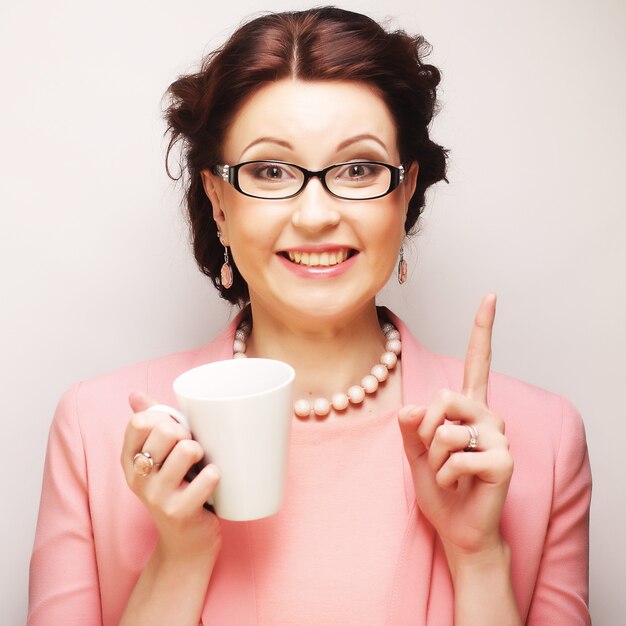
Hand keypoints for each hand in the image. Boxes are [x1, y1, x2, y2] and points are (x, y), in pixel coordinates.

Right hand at [121, 392, 221, 563]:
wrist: (186, 543)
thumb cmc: (178, 489)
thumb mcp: (159, 457)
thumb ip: (150, 424)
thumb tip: (135, 394)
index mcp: (130, 460)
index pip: (139, 421)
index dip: (163, 417)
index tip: (175, 430)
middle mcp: (138, 478)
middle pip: (165, 431)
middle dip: (187, 432)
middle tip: (192, 450)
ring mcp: (157, 497)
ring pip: (186, 450)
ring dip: (201, 451)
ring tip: (201, 464)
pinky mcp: (179, 512)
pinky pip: (206, 478)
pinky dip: (214, 475)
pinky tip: (212, 480)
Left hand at [398, 294, 512, 561]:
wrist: (458, 528)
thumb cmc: (440, 488)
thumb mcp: (415, 453)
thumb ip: (410, 427)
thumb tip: (410, 409)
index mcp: (467, 408)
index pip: (476, 362)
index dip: (481, 330)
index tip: (489, 297)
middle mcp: (487, 416)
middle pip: (444, 396)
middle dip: (424, 430)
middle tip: (434, 455)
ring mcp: (499, 437)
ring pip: (445, 429)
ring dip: (434, 459)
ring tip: (450, 473)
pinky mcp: (504, 460)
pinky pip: (457, 458)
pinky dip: (445, 477)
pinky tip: (459, 486)